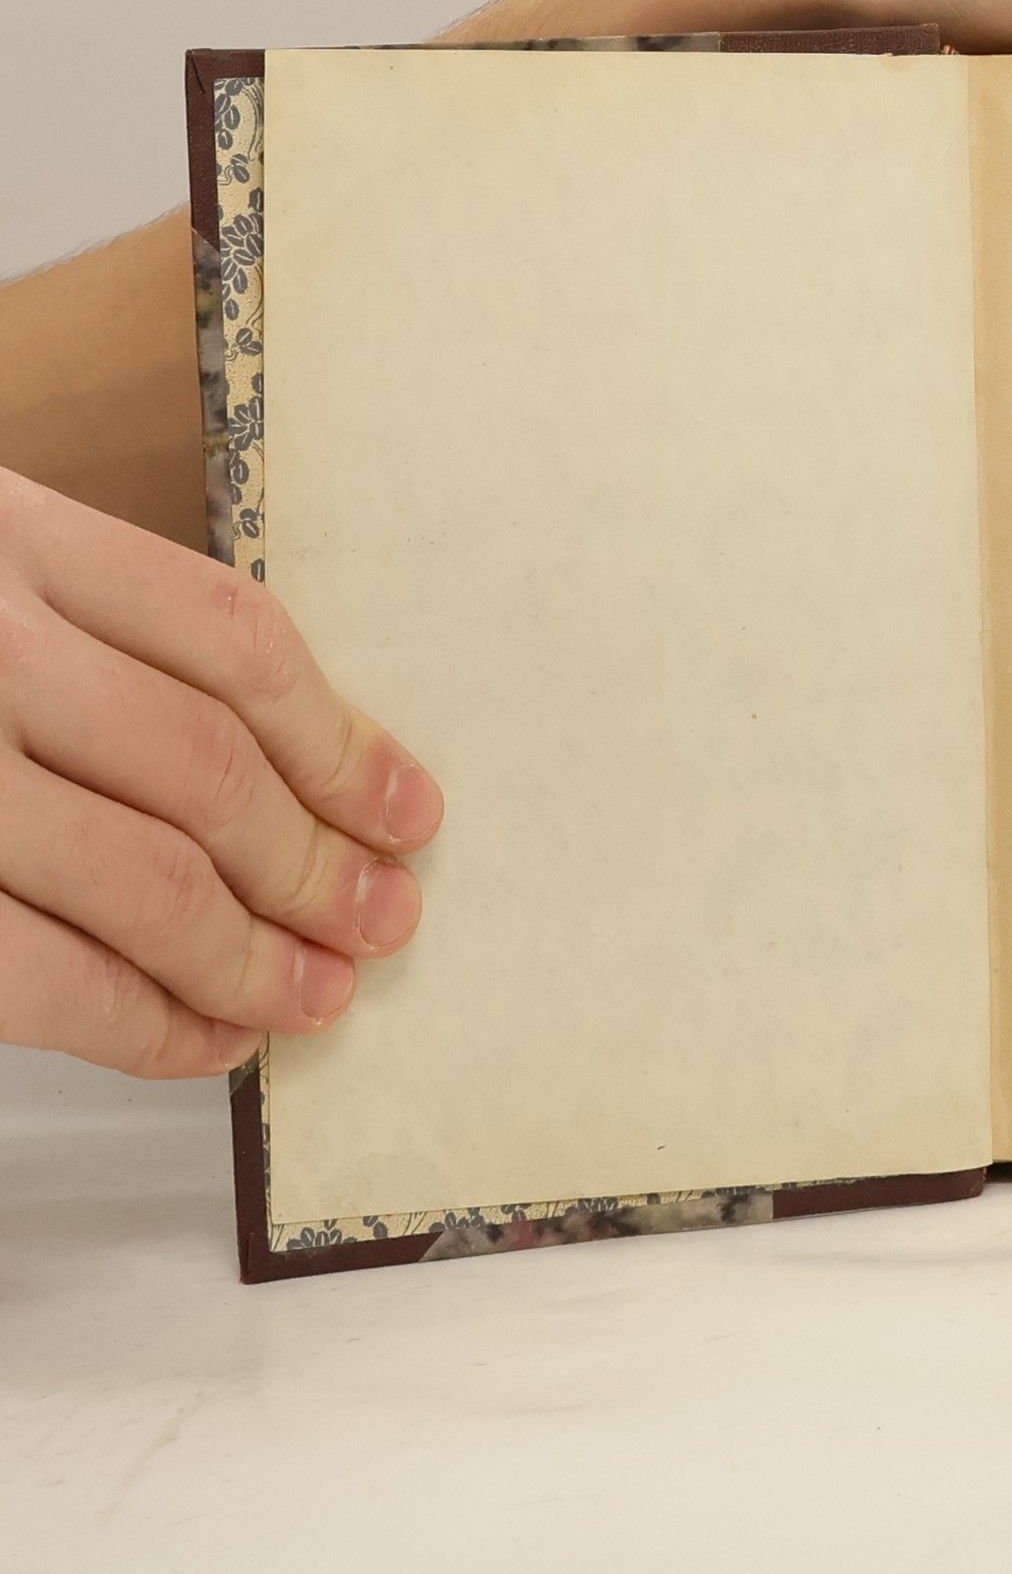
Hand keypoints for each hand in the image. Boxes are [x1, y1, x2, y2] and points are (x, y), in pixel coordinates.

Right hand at [0, 469, 441, 1076]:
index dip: (344, 741)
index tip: (410, 812)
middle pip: (207, 769)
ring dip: (253, 958)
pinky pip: (38, 974)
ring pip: (142, 878)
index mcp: (9, 535)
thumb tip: (305, 776)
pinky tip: (207, 1038)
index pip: (234, 642)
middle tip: (383, 922)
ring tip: (320, 996)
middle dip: (317, 865)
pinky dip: (144, 1022)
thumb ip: (100, 636)